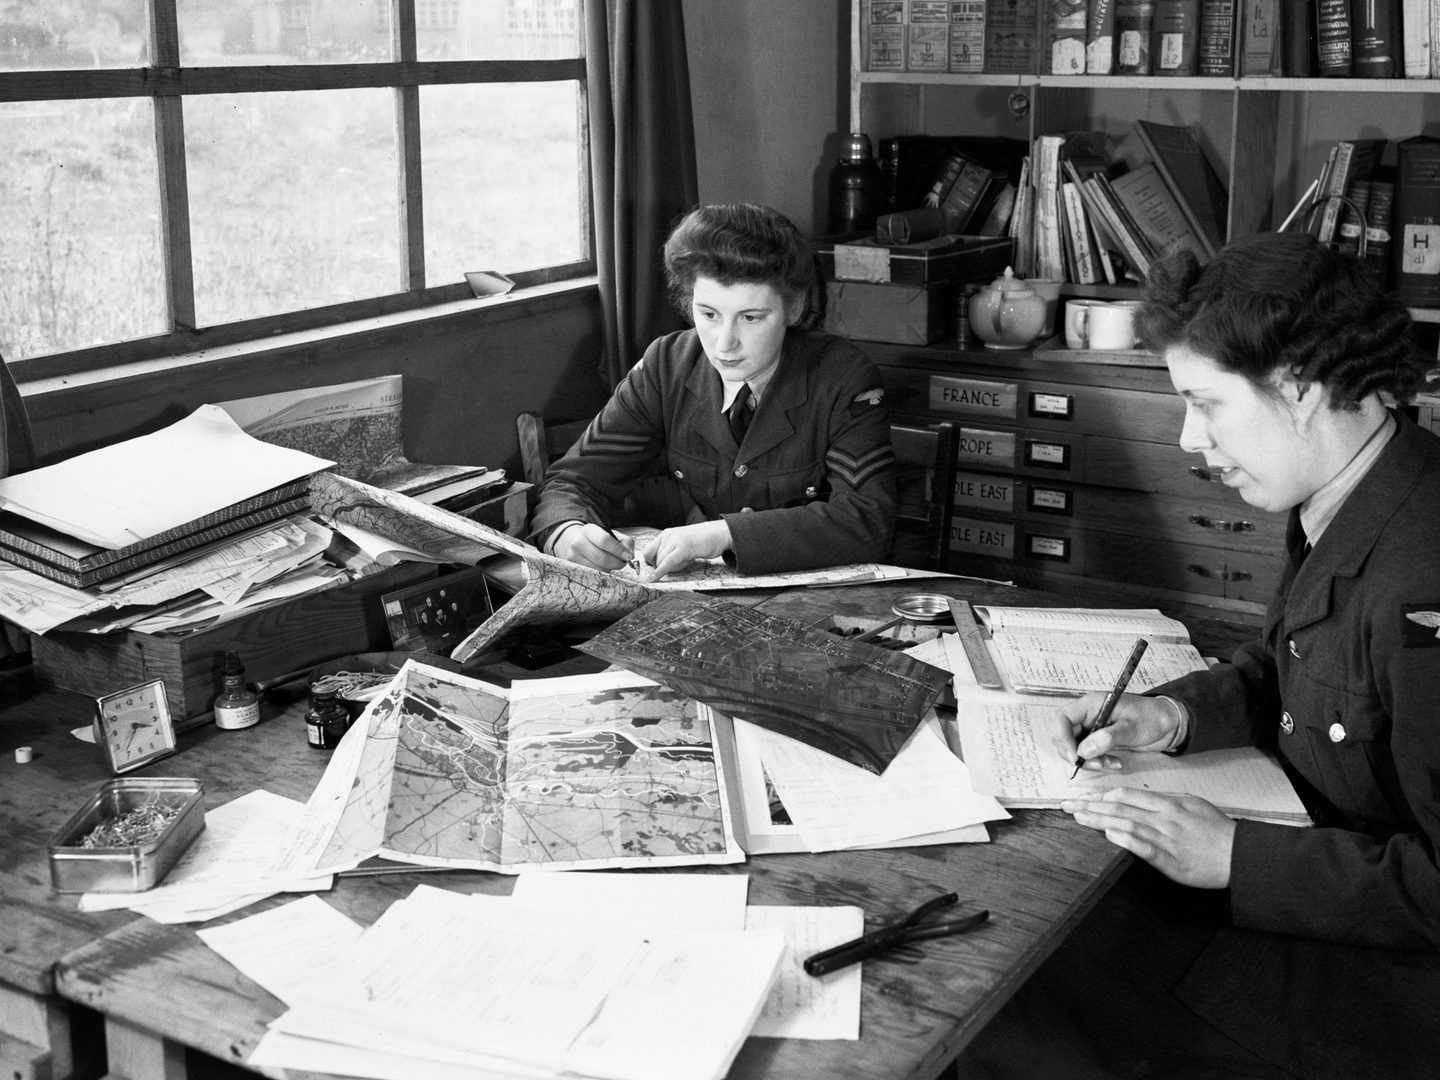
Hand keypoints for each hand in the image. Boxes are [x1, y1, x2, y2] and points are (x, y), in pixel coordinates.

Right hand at [550, 522, 632, 570]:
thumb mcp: (611, 534)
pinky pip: (594, 574)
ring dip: (610, 568)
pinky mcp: (573, 567)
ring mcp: (573, 556)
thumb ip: (625, 542)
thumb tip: (630, 556)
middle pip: (602, 558)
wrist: (574, 542)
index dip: (619, 550)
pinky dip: (603, 572)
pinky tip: (604, 566)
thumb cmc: (597, 539)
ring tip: (613, 562)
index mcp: (589, 530)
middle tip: (623, 562)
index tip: (628, 556)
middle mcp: (578, 542)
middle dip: (617, 562)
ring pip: (598, 568)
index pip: (605, 541)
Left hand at [643, 520, 732, 579]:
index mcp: (666, 534)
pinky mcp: (683, 547)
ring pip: (661, 562)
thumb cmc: (703, 541)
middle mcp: (668, 535)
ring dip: (673, 568)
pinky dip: (659, 572)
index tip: (655, 570)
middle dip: (665, 567)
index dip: (650, 563)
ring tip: (689, 559)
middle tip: (683, 562)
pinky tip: (654, 579)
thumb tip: (660, 565)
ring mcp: (675, 540)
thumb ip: (671, 551)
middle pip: (654, 559)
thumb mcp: (682, 544)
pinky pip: (667, 562)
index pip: (648, 551)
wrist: (720, 533)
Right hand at [1051, 693, 1179, 773]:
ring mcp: (1090, 727)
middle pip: (1062, 735)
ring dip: (1087, 760)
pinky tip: (1113, 762)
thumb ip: (1108, 738)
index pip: (1061, 719)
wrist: (1165, 722)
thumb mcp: (1132, 728)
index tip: (1075, 756)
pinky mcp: (1096, 739)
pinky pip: (1085, 753)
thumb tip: (1083, 750)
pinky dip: (1096, 761)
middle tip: (1094, 764)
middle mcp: (1086, 715)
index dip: (1062, 738)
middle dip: (1074, 754)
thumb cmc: (1151, 717)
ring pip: (1073, 747)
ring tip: (1108, 764)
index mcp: (1091, 704)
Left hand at [1060, 787, 1235, 887]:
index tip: (1081, 797)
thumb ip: (1166, 801)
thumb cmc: (1217, 831)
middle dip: (1090, 805)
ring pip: (1128, 824)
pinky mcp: (1171, 860)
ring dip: (1100, 819)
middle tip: (1066, 805)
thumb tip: (1140, 798)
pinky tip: (1109, 834)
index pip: (1126, 794)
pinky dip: (1126, 839)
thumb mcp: (1193, 804)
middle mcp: (1165, 817)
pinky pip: (1145, 847)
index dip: (1100, 795)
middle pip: (1121, 807)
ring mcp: (1167, 838)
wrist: (1240, 856)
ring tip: (1078, 817)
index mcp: (1168, 803)